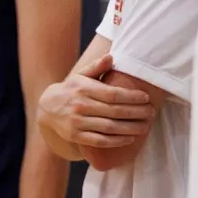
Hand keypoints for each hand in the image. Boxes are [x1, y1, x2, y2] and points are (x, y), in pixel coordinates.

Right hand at [37, 53, 154, 148]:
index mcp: (83, 88)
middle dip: (136, 112)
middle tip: (151, 113)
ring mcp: (77, 122)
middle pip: (114, 111)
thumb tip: (111, 57)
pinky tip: (130, 138)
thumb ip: (96, 67)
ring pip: (109, 127)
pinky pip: (100, 140)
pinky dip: (116, 141)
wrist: (46, 109)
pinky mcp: (76, 136)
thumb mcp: (80, 76)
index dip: (131, 97)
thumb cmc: (70, 90)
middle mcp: (80, 105)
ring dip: (130, 128)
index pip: (112, 94)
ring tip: (145, 126)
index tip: (146, 98)